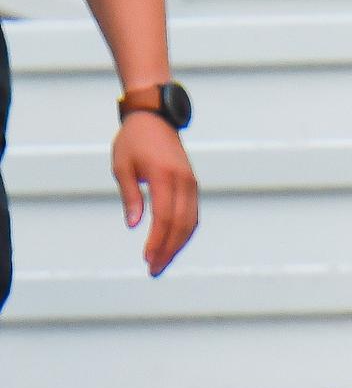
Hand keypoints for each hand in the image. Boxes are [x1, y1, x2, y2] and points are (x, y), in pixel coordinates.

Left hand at [113, 112, 198, 275]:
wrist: (154, 118)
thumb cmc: (133, 140)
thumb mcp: (122, 166)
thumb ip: (131, 196)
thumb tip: (135, 225)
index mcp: (164, 175)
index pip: (164, 217)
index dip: (157, 241)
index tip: (147, 258)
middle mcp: (183, 181)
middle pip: (180, 225)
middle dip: (168, 250)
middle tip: (155, 269)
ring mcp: (191, 184)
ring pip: (190, 223)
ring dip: (177, 246)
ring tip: (162, 262)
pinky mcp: (193, 186)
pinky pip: (192, 215)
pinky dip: (184, 233)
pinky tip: (172, 245)